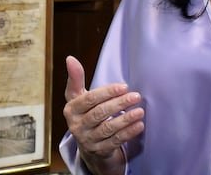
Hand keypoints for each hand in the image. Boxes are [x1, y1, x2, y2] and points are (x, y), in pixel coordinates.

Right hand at [63, 56, 143, 174]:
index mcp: (71, 110)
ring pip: (108, 128)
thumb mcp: (78, 97)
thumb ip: (76, 78)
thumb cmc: (85, 113)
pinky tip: (139, 125)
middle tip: (136, 96)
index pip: (89, 99)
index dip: (107, 92)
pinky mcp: (99, 151)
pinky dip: (128, 133)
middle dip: (119, 104)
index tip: (124, 86)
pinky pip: (115, 141)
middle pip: (99, 113)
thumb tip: (70, 58)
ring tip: (140, 111)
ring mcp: (87, 140)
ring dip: (126, 119)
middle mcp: (76, 126)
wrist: (88, 144)